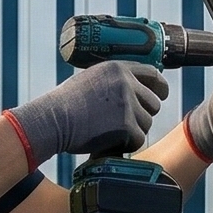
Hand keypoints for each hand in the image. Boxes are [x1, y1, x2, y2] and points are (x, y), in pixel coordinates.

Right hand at [3, 60, 169, 162]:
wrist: (51, 121)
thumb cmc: (65, 105)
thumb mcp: (91, 80)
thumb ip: (114, 81)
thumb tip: (137, 90)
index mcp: (118, 68)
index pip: (153, 74)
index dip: (159, 87)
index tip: (160, 95)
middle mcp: (126, 82)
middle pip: (154, 103)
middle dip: (143, 115)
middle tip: (124, 124)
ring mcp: (127, 103)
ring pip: (146, 123)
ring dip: (132, 131)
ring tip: (107, 131)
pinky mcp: (126, 125)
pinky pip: (138, 139)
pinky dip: (125, 144)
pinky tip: (106, 140)